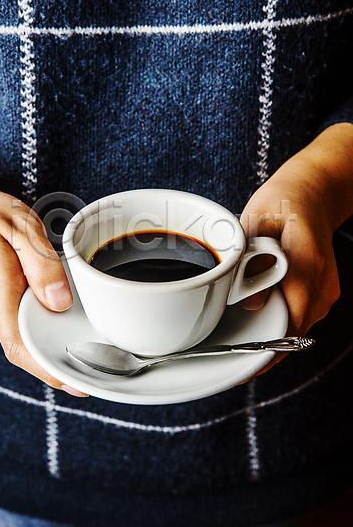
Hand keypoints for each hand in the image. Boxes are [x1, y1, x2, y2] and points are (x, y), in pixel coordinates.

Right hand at [0, 182, 86, 395]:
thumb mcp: (21, 228)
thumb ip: (42, 265)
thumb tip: (59, 302)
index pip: (19, 345)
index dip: (47, 369)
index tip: (76, 382)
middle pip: (25, 350)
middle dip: (57, 366)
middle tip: (96, 373)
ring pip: (24, 341)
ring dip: (51, 352)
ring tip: (88, 358)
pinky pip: (22, 328)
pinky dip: (43, 335)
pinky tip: (66, 334)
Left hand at [239, 122, 352, 373]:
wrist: (314, 191)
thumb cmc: (282, 201)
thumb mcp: (257, 218)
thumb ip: (253, 257)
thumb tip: (249, 302)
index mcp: (305, 262)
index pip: (291, 317)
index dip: (269, 347)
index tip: (246, 365)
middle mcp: (322, 281)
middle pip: (294, 328)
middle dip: (264, 344)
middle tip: (230, 356)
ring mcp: (325, 288)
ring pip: (298, 324)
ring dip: (271, 331)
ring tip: (239, 334)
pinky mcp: (322, 290)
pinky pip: (300, 314)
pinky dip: (279, 318)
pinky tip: (257, 314)